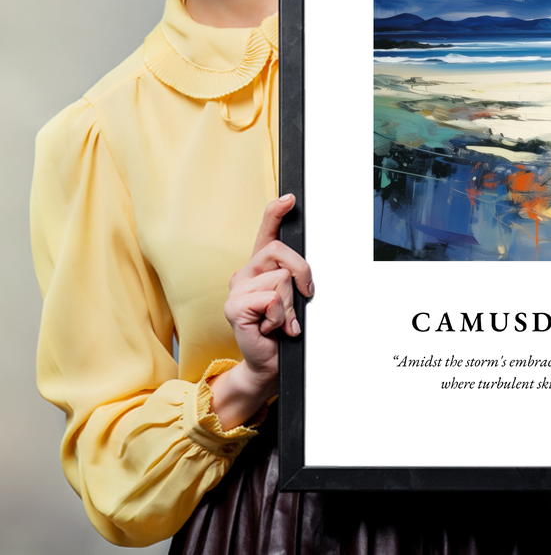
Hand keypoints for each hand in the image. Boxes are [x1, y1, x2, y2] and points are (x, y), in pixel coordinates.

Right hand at [209, 194, 313, 428]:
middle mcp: (245, 273)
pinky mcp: (234, 307)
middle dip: (302, 274)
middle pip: (281, 252)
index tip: (290, 199)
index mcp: (260, 268)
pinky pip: (271, 299)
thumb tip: (304, 271)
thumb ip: (295, 279)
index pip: (266, 232)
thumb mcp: (293, 299)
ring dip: (290, 305)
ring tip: (281, 321)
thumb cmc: (282, 331)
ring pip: (281, 279)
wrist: (269, 363)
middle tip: (303, 298)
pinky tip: (271, 328)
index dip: (276, 212)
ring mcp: (236, 289)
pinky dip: (280, 317)